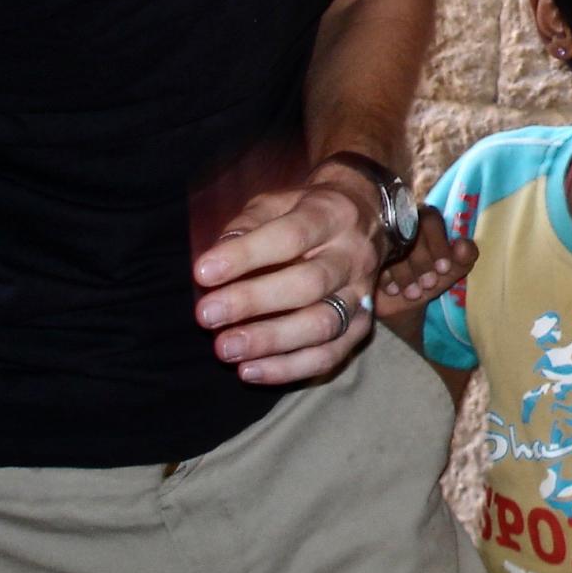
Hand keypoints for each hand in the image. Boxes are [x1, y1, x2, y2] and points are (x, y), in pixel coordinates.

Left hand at [192, 169, 385, 383]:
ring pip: (323, 324)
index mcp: (332, 216)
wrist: (368, 217)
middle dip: (254, 302)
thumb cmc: (307, 211)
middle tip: (207, 316)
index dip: (246, 256)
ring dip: (271, 341)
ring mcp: (361, 293)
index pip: (291, 236)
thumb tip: (215, 259)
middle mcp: (353, 256)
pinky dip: (291, 368)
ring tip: (226, 348)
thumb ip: (248, 224)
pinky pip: (331, 354)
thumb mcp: (278, 201)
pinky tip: (251, 371)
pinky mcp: (362, 324)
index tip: (203, 273)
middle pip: (309, 284)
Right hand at [375, 205, 477, 318]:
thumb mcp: (451, 271)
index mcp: (426, 220)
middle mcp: (401, 223)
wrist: (403, 304)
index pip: (431, 220)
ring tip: (414, 293)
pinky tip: (392, 290)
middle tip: (429, 284)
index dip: (439, 244)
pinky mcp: (363, 254)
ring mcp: (379, 237)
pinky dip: (384, 277)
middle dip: (422, 262)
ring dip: (404, 272)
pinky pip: (370, 260)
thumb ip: (464, 257)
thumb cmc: (429, 280)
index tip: (445, 269)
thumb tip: (462, 245)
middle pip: (409, 233)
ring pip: (390, 247)